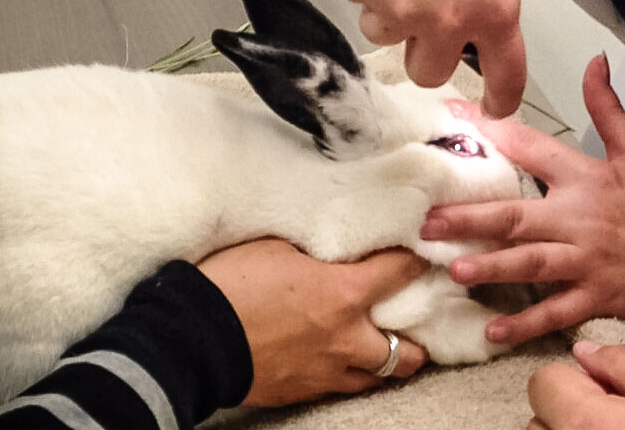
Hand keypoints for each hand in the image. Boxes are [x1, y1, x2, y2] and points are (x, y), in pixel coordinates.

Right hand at [197, 239, 428, 405]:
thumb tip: (329, 244)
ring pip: (374, 377)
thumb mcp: (279, 246)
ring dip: (384, 362)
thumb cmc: (231, 282)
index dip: (415, 261)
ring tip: (384, 348)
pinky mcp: (299, 393)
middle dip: (417, 340)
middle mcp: (345, 339)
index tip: (421, 255)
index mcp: (345, 295)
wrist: (188, 339)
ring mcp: (323, 372)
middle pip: (405, 351)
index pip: (401, 273)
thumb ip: (316, 249)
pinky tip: (338, 363)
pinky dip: (345, 375)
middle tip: (416, 325)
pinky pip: (336, 388)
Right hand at [302, 0, 533, 117]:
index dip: (499, 99)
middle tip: (422, 14)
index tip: (494, 109)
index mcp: (497, 9)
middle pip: (429, 71)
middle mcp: (449, 20)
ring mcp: (400, 7)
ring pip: (385, 34)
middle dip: (424, 50)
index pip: (506, 75)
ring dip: (388, 9)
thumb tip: (483, 3)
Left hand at [421, 55, 624, 345]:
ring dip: (491, 267)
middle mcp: (582, 219)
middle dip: (469, 218)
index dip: (492, 130)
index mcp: (589, 178)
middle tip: (428, 223)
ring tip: (454, 270)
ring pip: (531, 264)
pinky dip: (525, 324)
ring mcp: (588, 261)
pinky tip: (493, 331)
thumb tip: (595, 64)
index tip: (454, 119)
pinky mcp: (598, 296)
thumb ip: (608, 108)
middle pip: (517, 216)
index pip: (533, 147)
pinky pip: (556, 312)